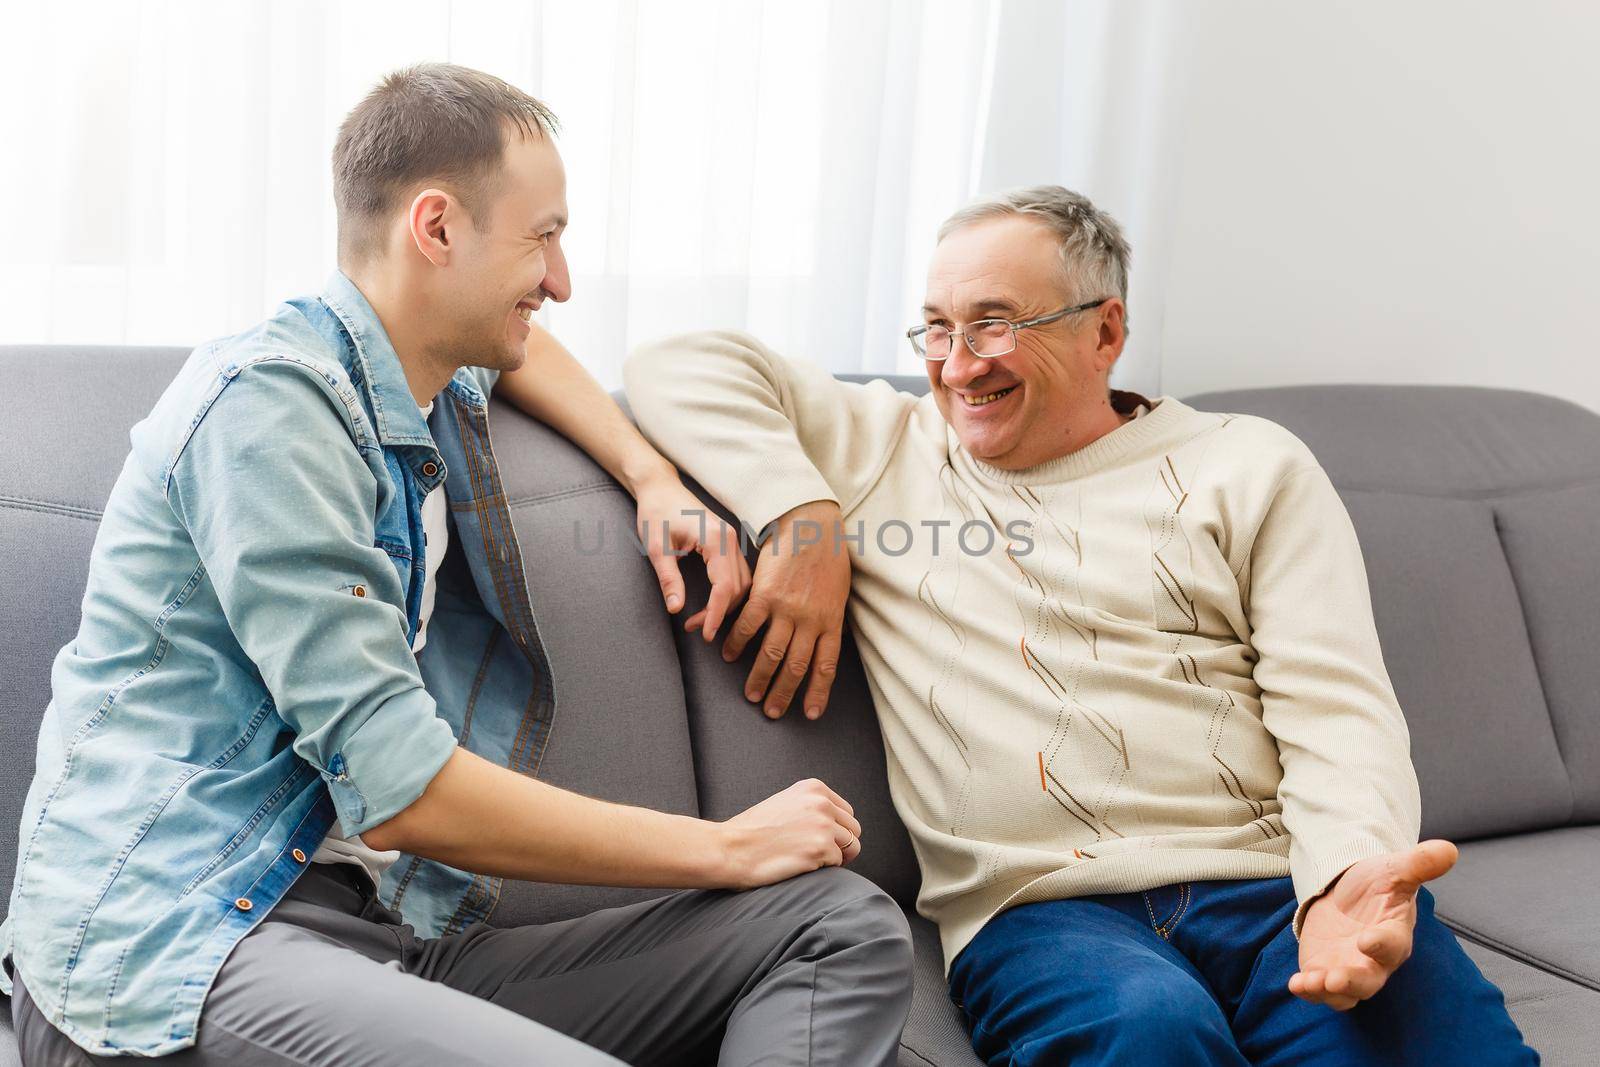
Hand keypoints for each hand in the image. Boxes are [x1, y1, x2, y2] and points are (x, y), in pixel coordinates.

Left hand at [633, 474, 750, 638]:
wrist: (660, 487)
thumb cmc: (655, 513)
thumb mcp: (656, 549)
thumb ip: (668, 579)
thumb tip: (676, 609)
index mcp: (716, 539)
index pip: (725, 586)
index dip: (717, 614)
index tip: (706, 634)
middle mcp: (731, 539)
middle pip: (737, 588)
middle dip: (719, 613)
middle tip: (694, 628)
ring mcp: (733, 540)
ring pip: (743, 582)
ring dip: (725, 605)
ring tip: (700, 620)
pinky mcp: (729, 542)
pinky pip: (739, 574)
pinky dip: (729, 593)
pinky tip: (712, 604)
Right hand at [715, 778, 862, 888]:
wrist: (731, 849)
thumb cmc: (752, 832)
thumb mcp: (786, 804)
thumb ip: (812, 807)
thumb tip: (838, 825)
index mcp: (814, 788)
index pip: (846, 811)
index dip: (838, 830)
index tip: (822, 840)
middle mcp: (822, 802)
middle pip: (854, 829)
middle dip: (842, 845)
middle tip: (820, 856)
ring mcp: (822, 825)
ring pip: (852, 847)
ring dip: (836, 858)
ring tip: (811, 861)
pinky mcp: (820, 848)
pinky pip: (838, 863)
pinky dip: (824, 869)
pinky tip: (802, 866)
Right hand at [721, 501, 851, 719]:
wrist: (812, 524)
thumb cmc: (828, 555)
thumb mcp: (839, 591)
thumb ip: (830, 619)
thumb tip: (828, 640)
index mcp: (831, 621)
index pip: (825, 666)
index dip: (817, 692)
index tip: (808, 713)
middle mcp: (811, 620)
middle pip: (796, 667)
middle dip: (783, 694)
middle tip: (770, 711)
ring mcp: (788, 609)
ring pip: (771, 654)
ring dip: (759, 677)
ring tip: (750, 694)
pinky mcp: (765, 594)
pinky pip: (748, 626)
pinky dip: (737, 643)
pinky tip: (729, 654)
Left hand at [1290, 839, 1458, 1009]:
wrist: (1348, 895)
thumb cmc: (1376, 886)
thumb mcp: (1393, 870)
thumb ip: (1418, 864)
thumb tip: (1449, 849)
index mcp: (1394, 935)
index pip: (1392, 945)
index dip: (1382, 944)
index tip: (1368, 939)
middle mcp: (1374, 961)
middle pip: (1368, 981)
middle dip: (1352, 981)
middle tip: (1335, 978)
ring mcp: (1348, 969)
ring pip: (1344, 993)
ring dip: (1328, 991)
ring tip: (1311, 982)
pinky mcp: (1324, 971)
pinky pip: (1319, 990)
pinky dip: (1309, 990)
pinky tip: (1296, 984)